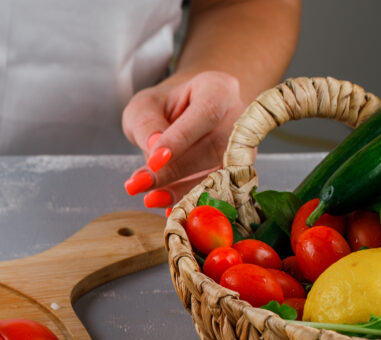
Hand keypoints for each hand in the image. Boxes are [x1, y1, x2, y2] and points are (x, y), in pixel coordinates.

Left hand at [121, 71, 246, 209]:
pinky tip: (168, 208)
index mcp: (219, 88)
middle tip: (139, 185)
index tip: (153, 162)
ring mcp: (242, 145)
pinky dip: (190, 199)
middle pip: (213, 147)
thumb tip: (155, 151)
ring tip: (149, 198)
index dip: (181, 140)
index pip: (206, 113)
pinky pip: (217, 189)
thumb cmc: (162, 107)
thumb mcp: (143, 108)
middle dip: (174, 172)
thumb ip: (147, 125)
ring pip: (218, 172)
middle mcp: (239, 116)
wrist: (183, 115)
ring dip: (181, 191)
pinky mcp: (236, 170)